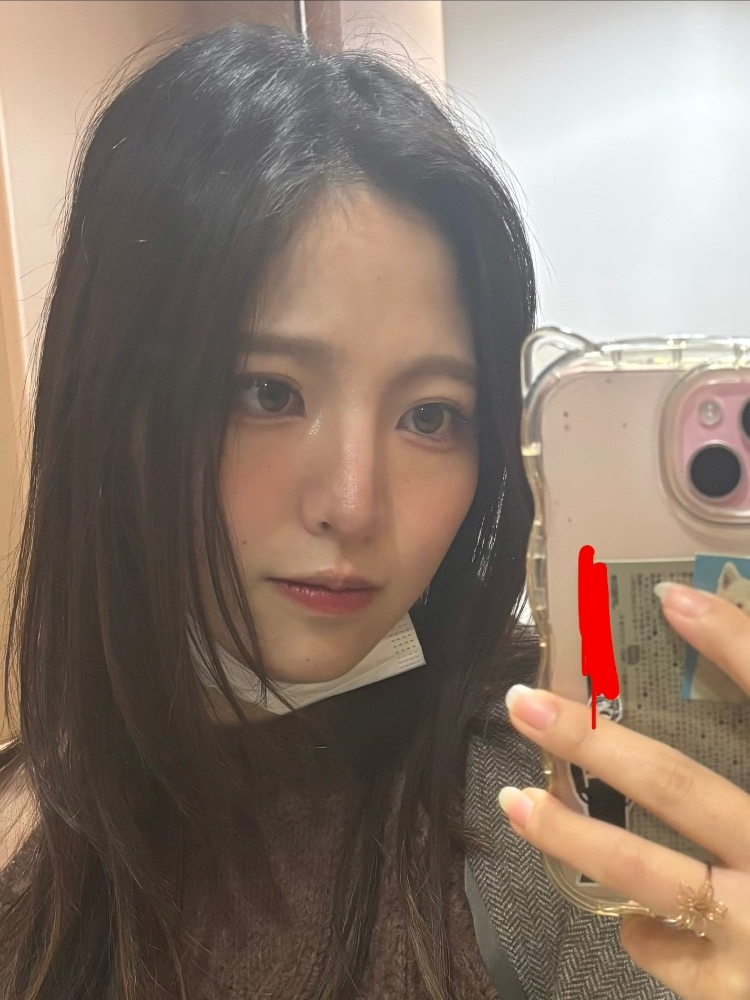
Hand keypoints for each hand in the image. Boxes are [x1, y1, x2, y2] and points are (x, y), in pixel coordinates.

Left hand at [499, 582, 749, 999]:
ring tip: (514, 801)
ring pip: (645, 871)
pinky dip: (640, 926)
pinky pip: (667, 949)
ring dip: (571, 832)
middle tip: (524, 703)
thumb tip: (718, 645)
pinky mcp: (738, 989)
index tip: (673, 597)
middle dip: (593, 742)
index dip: (734, 644)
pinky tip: (631, 914)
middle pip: (675, 787)